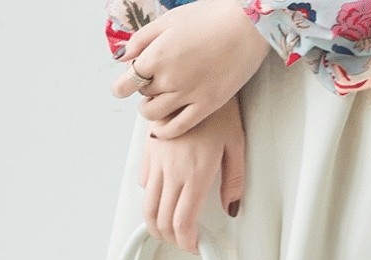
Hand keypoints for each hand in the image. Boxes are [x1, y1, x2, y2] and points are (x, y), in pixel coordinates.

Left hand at [112, 0, 269, 139]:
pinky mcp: (207, 105)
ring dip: (151, 108)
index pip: (126, 81)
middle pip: (142, 95)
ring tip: (160, 100)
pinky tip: (162, 128)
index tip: (124, 85)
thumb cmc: (211, 17)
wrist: (247, 27)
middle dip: (144, 89)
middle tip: (155, 82)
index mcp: (156, 56)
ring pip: (154, 114)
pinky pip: (178, 127)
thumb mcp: (169, 20)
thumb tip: (122, 57)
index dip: (123, 84)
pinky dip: (165, 131)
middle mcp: (169, 78)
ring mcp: (189, 94)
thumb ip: (142, 40)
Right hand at [140, 96, 245, 253]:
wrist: (193, 80)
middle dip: (170, 239)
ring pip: (147, 205)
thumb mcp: (236, 146)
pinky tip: (165, 199)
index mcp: (195, 173)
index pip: (183, 222)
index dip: (186, 242)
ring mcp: (157, 160)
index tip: (195, 246)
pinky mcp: (149, 150)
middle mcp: (172, 170)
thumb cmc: (220, 111)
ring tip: (170, 231)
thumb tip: (231, 207)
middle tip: (183, 243)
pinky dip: (152, 198)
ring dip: (155, 224)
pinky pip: (145, 182)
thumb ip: (234, 181)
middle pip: (161, 219)